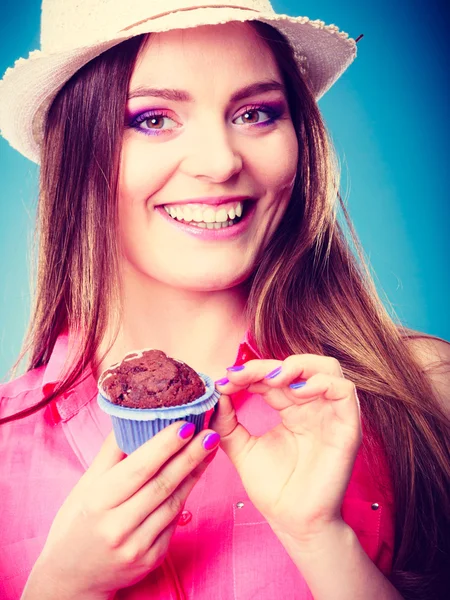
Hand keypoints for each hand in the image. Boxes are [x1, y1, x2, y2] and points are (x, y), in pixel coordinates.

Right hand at [22, 423, 219, 598]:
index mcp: (99, 502)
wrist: (71, 578)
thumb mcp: (86, 485)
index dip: (165, 446)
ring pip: (174, 502)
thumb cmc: (77, 522)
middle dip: (190, 455)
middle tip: (210, 432)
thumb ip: (111, 452)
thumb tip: (132, 414)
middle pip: (163, 484)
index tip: (186, 424)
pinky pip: (174, 522)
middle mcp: (118, 527)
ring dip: (195, 472)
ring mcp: (137, 546)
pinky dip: (186, 495)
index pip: (139, 469)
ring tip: (209, 447)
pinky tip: (196, 474)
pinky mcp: (152, 559)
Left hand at [211, 355, 360, 544]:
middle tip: (240, 375)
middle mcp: (313, 407)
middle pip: (297, 366)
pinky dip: (321, 382)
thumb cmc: (274, 488)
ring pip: (327, 368)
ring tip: (271, 380)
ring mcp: (331, 415)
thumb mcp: (242, 448)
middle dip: (266, 365)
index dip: (249, 372)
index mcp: (292, 409)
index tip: (224, 380)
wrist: (293, 522)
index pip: (274, 376)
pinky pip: (345, 391)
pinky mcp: (347, 427)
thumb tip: (217, 393)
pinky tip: (295, 393)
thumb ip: (228, 422)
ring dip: (298, 366)